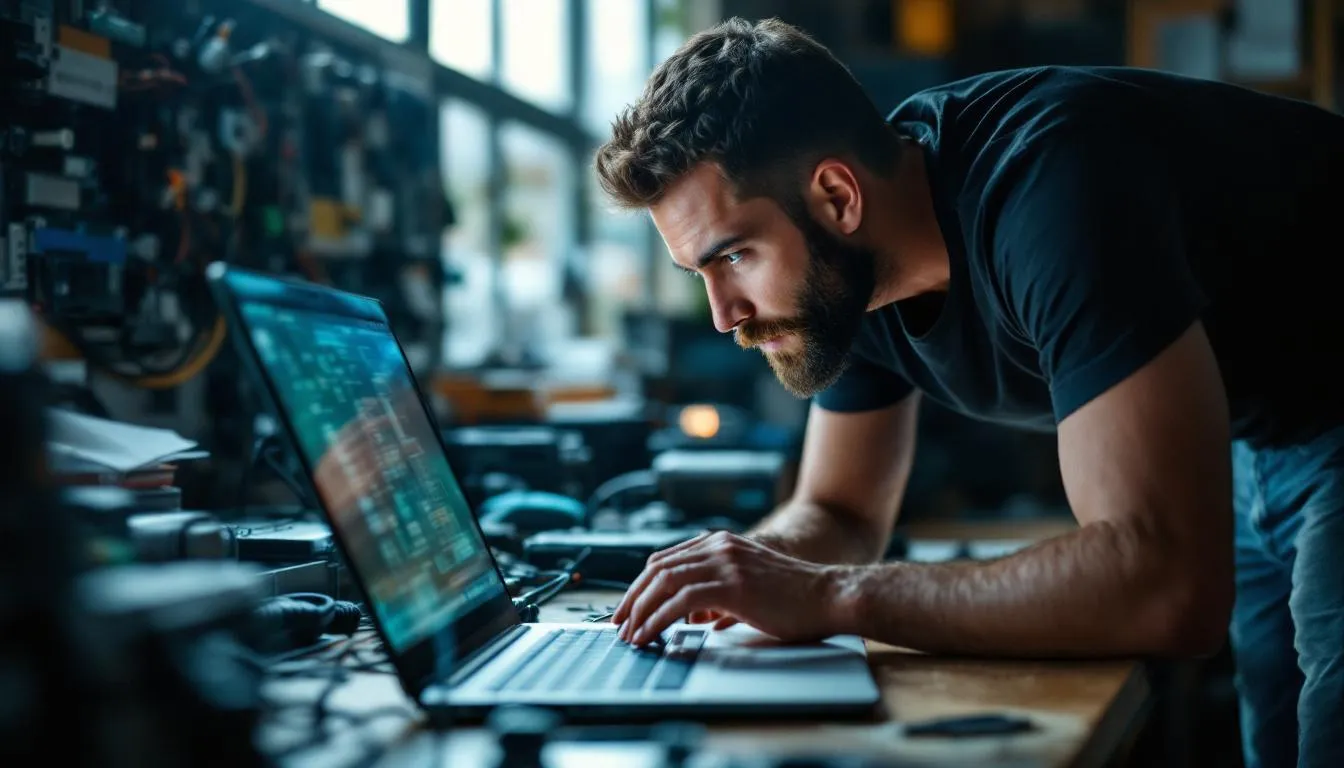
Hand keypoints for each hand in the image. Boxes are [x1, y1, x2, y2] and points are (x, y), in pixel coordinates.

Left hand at [612, 531, 843, 645]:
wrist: (830, 595)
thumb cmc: (795, 599)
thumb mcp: (749, 586)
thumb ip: (719, 594)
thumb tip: (696, 618)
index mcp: (720, 543)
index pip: (665, 559)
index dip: (640, 584)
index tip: (628, 608)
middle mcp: (719, 546)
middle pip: (657, 567)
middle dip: (632, 597)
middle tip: (618, 623)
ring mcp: (725, 562)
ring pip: (664, 582)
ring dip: (640, 610)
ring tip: (629, 634)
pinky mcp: (732, 585)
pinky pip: (680, 601)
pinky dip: (658, 619)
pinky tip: (649, 634)